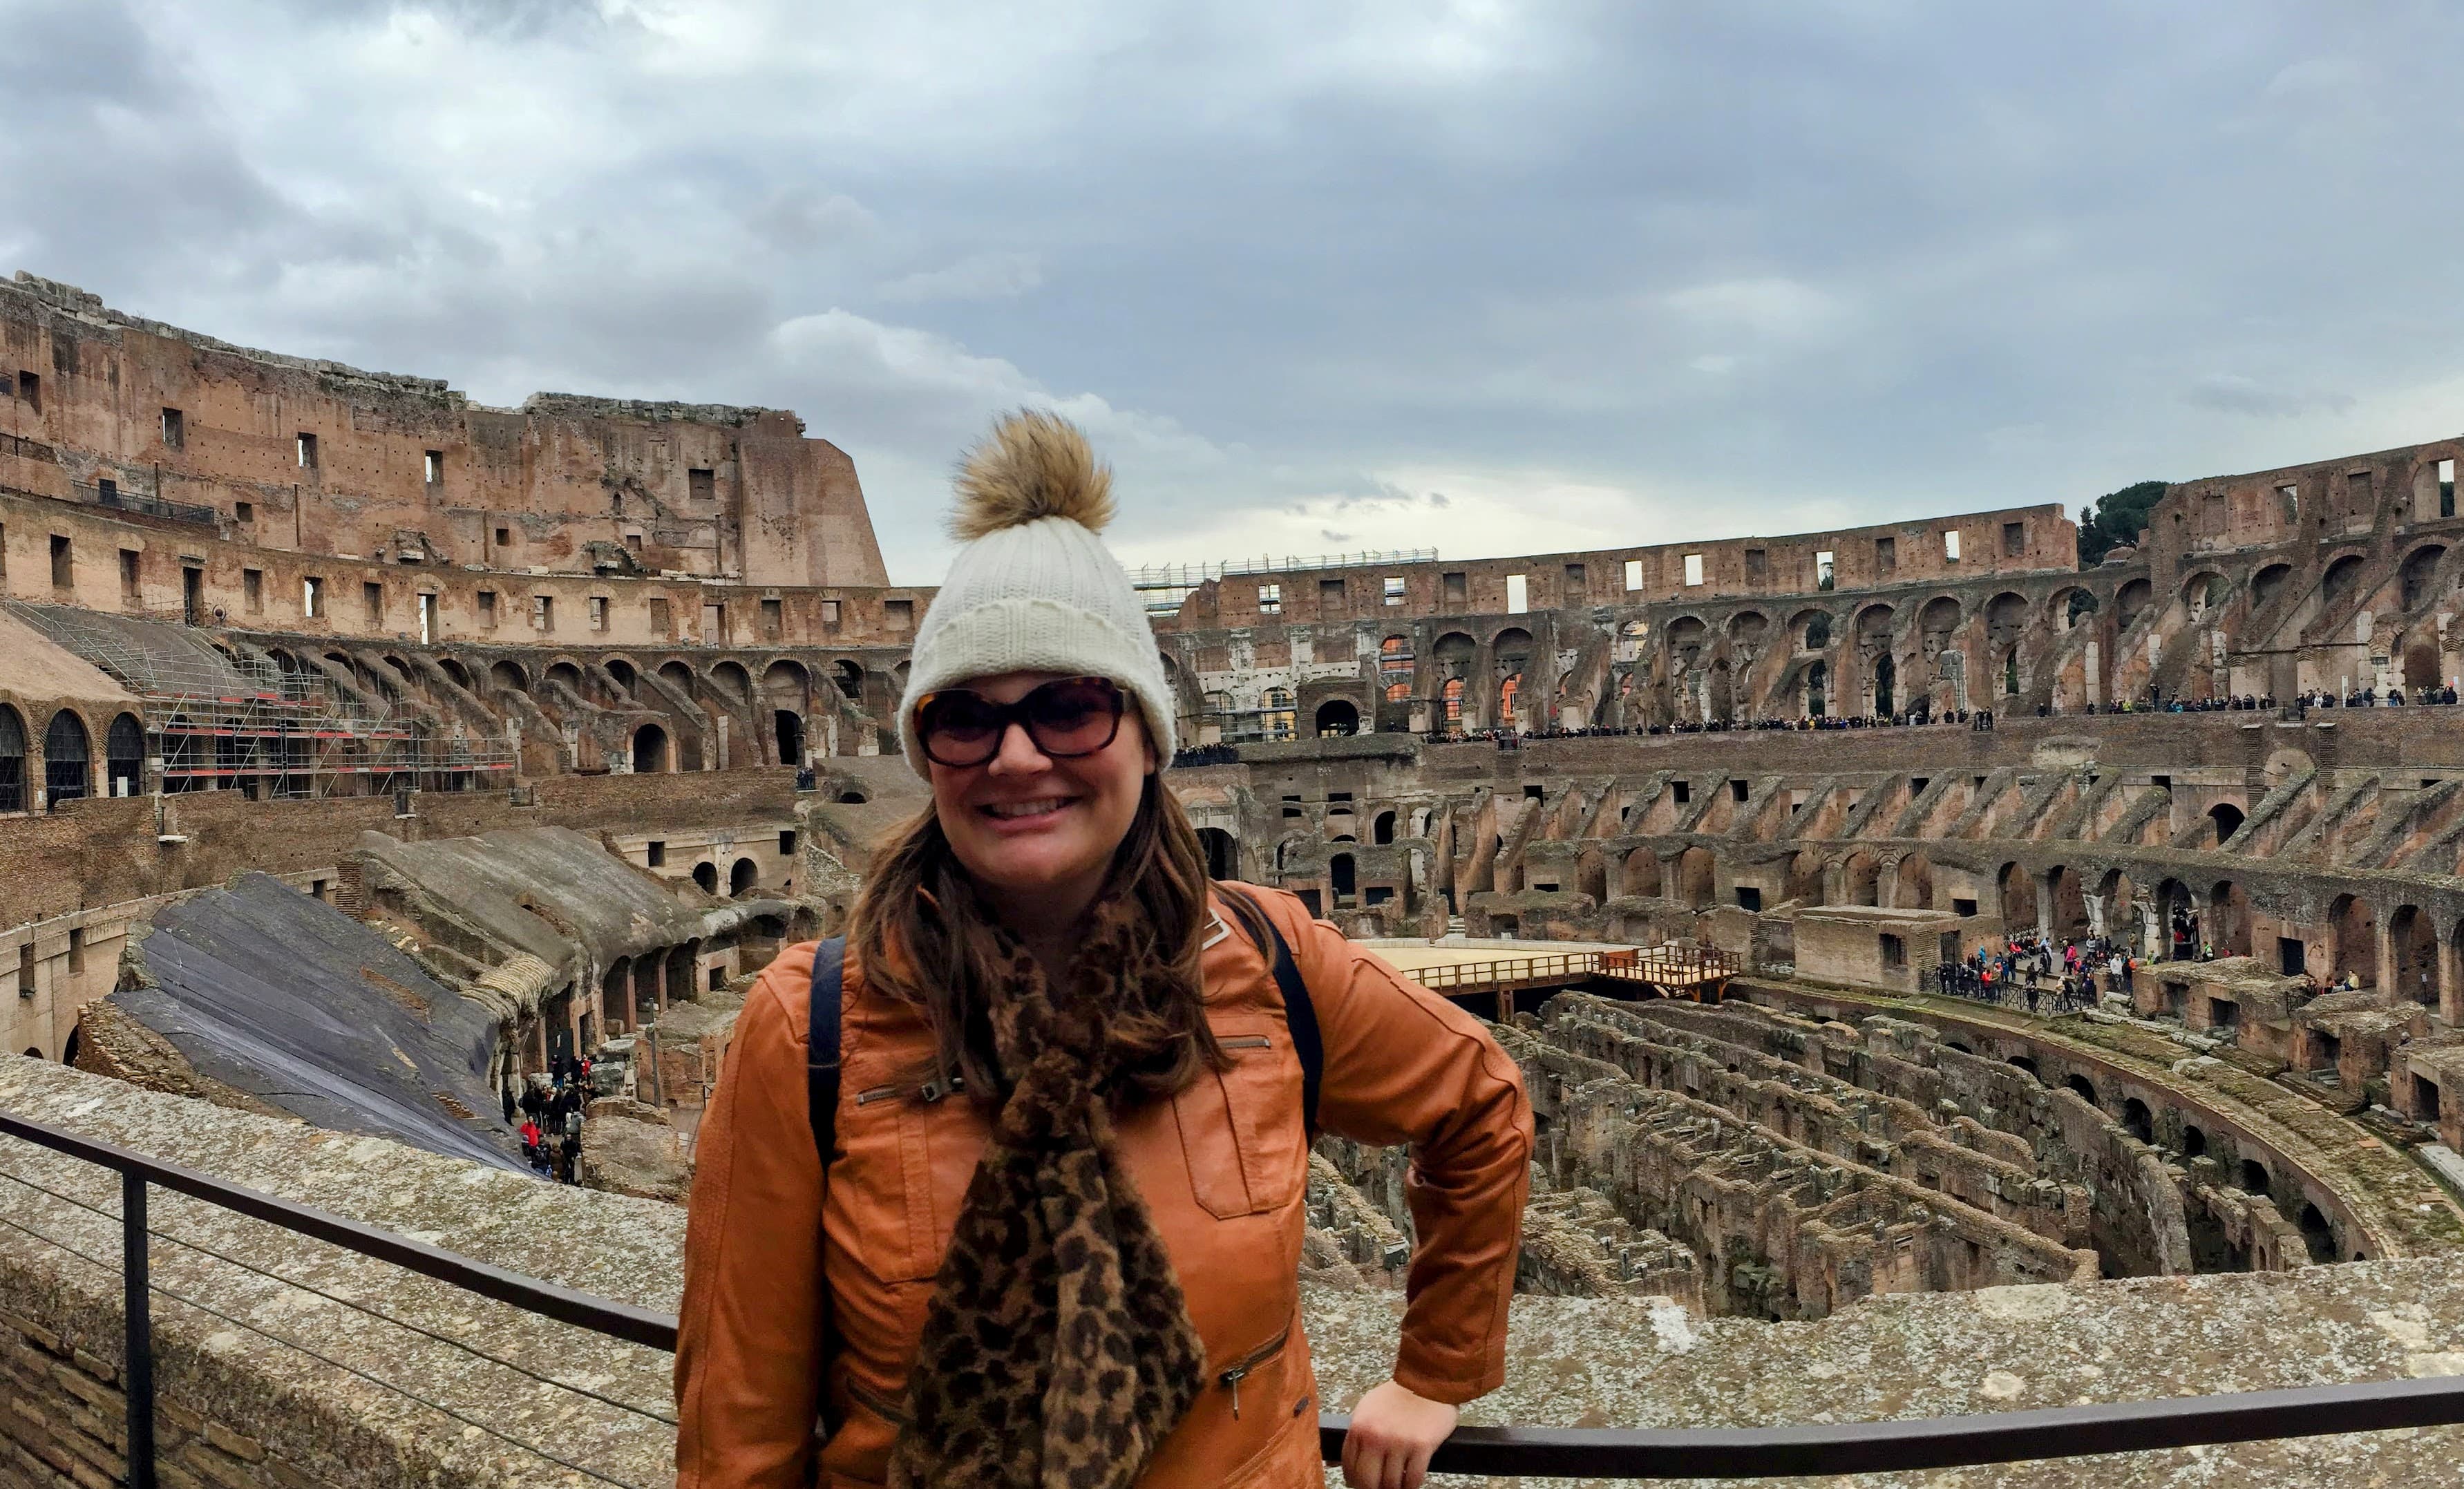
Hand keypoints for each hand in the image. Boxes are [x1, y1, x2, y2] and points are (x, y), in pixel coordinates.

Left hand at [1341, 1378, 1457, 1488]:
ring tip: (1397, 1483)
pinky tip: (1411, 1481)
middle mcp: (1376, 1437)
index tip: (1361, 1484)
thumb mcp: (1366, 1410)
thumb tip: (1332, 1464)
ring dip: (1394, 1488)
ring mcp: (1399, 1442)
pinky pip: (1414, 1479)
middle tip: (1379, 1487)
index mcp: (1359, 1428)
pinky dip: (1412, 1485)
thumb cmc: (1396, 1397)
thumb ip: (1354, 1437)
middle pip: (1367, 1482)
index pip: (1349, 1468)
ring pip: (1392, 1484)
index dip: (1354, 1482)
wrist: (1426, 1380)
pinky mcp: (1421, 1446)